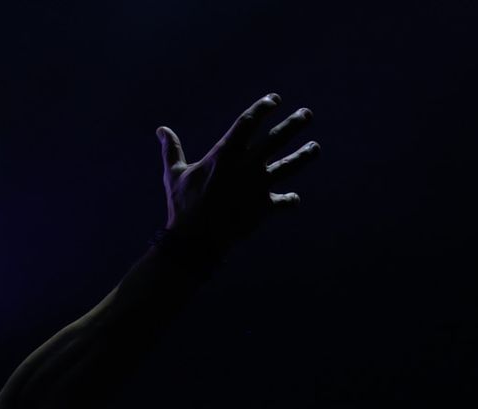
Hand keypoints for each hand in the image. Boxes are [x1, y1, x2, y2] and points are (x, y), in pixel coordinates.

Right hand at [158, 92, 319, 246]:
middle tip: (307, 115)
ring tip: (315, 148)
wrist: (196, 240)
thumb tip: (161, 129)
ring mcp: (259, 186)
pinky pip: (283, 202)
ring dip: (304, 155)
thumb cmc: (182, 205)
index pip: (249, 122)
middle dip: (294, 124)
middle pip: (277, 139)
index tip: (275, 99)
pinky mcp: (264, 207)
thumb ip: (172, 149)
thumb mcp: (174, 174)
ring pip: (289, 166)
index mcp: (225, 153)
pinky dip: (289, 201)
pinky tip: (293, 199)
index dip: (263, 108)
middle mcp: (247, 165)